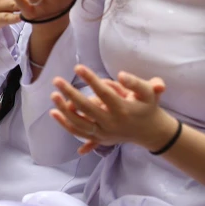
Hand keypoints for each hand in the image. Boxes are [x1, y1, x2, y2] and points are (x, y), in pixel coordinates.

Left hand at [49, 65, 170, 154]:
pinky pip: (79, 132)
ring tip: (54, 95)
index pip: (103, 92)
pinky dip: (65, 124)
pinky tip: (54, 112)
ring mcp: (104, 133)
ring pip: (79, 123)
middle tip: (57, 80)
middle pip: (87, 108)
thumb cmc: (148, 107)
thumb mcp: (150, 93)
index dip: (90, 79)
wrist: (150, 132)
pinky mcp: (99, 138)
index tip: (77, 67)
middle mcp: (112, 123)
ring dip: (64, 110)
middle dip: (70, 94)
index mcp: (123, 109)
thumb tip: (120, 75)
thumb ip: (136, 83)